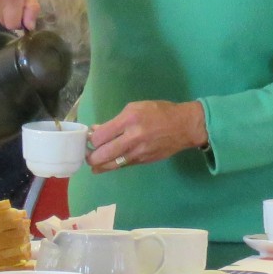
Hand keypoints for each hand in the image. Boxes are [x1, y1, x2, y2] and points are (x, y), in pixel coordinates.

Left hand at [86, 101, 208, 171]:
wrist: (184, 126)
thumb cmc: (160, 112)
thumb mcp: (136, 108)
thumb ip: (115, 120)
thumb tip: (97, 130)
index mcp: (129, 120)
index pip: (101, 136)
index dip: (91, 139)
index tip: (89, 138)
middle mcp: (132, 138)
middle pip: (102, 154)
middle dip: (91, 156)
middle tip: (88, 154)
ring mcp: (138, 152)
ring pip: (111, 165)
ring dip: (99, 165)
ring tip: (94, 163)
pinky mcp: (143, 161)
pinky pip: (123, 166)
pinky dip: (112, 166)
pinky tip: (106, 164)